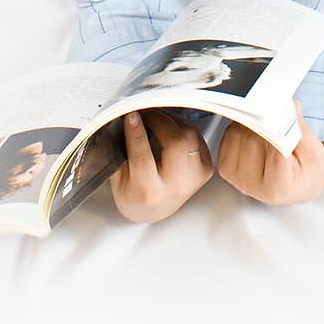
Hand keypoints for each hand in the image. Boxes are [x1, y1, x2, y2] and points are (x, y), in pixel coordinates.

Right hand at [109, 108, 213, 222]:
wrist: (154, 211)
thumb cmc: (134, 193)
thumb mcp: (118, 178)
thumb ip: (121, 152)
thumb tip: (124, 120)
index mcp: (148, 192)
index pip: (143, 157)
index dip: (136, 132)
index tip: (131, 115)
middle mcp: (175, 186)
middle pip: (176, 143)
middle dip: (160, 120)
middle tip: (146, 113)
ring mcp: (194, 178)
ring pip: (190, 135)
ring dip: (171, 121)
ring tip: (156, 120)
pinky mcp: (205, 169)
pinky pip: (197, 136)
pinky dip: (183, 127)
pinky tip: (170, 129)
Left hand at [217, 100, 323, 204]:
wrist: (296, 185)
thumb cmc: (306, 171)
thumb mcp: (314, 152)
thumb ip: (301, 130)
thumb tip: (290, 107)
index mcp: (278, 188)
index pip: (274, 152)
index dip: (279, 128)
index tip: (285, 112)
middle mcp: (253, 186)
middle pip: (254, 139)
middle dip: (268, 124)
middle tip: (280, 119)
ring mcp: (236, 177)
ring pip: (239, 133)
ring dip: (254, 123)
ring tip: (270, 129)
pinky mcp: (226, 167)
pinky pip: (228, 135)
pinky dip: (242, 128)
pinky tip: (256, 134)